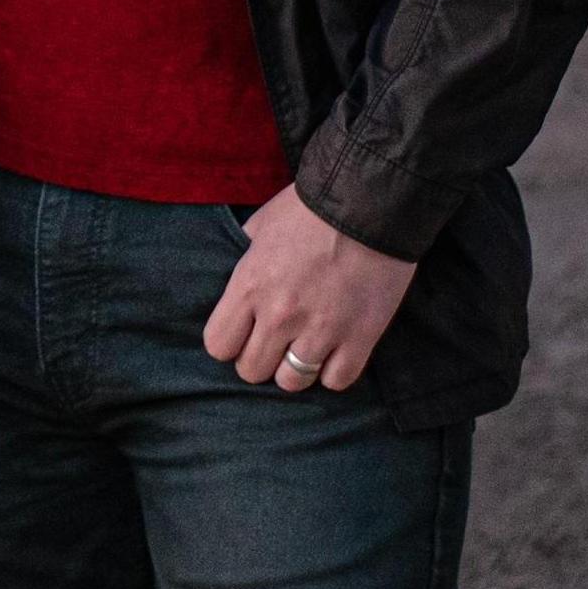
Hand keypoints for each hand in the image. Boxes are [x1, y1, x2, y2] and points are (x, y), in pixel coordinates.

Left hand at [203, 184, 415, 393]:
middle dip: (259, 359)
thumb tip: (237, 284)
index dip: (228, 343)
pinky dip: (333, 371)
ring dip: (295, 369)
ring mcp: (321, 330)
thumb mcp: (260, 227)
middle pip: (252, 371)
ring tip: (303, 349)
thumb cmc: (309, 210)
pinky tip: (333, 352)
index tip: (241, 333)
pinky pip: (336, 381)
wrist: (369, 205)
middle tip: (273, 343)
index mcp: (249, 286)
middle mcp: (280, 315)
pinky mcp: (360, 338)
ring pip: (292, 383)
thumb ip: (246, 261)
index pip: (218, 345)